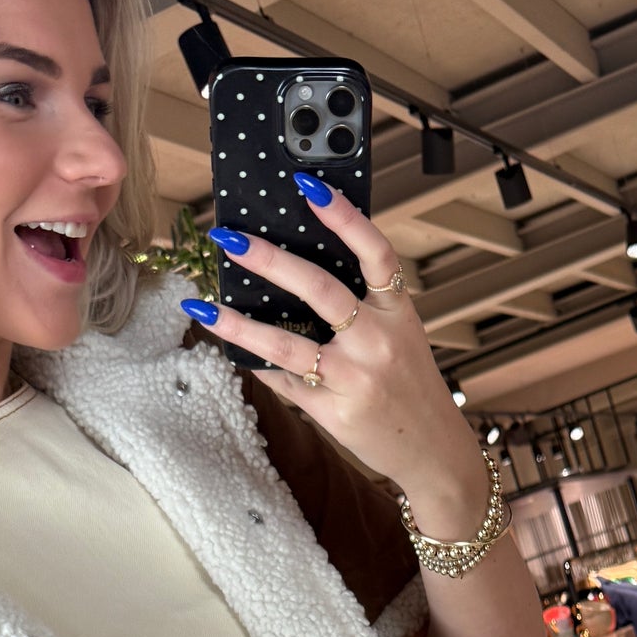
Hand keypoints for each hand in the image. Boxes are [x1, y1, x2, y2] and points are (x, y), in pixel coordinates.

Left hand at [185, 180, 488, 534]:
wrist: (433, 452)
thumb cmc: (408, 385)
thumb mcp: (400, 336)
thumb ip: (362, 306)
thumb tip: (295, 271)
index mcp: (397, 312)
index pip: (374, 252)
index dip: (343, 216)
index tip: (308, 185)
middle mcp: (378, 342)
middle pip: (320, 289)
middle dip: (270, 260)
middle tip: (230, 238)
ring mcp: (355, 379)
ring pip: (287, 345)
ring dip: (239, 324)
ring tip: (203, 308)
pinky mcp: (335, 411)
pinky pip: (285, 380)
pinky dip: (257, 362)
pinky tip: (231, 347)